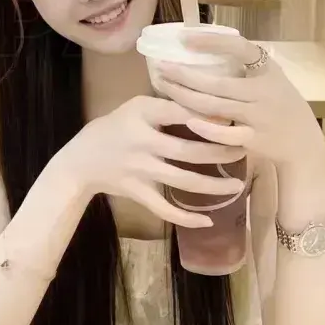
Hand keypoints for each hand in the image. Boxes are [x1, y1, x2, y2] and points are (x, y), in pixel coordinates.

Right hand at [51, 96, 245, 229]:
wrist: (80, 161)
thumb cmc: (113, 128)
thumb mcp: (136, 107)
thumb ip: (167, 105)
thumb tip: (208, 106)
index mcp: (143, 116)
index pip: (182, 114)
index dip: (209, 118)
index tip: (233, 120)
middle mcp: (143, 143)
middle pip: (190, 150)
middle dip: (221, 152)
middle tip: (244, 151)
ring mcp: (140, 171)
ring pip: (183, 180)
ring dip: (213, 185)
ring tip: (237, 186)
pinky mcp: (137, 193)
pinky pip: (164, 209)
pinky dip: (186, 217)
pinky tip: (208, 220)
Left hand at [154, 32, 324, 174]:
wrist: (304, 144)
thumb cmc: (282, 105)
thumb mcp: (271, 79)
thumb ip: (246, 66)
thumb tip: (206, 46)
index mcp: (268, 70)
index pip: (240, 47)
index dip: (212, 41)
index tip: (184, 37)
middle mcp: (263, 91)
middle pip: (217, 82)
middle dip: (184, 75)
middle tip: (161, 67)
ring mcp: (258, 116)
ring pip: (215, 105)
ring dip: (186, 96)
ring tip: (164, 86)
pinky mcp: (254, 139)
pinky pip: (226, 133)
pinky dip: (206, 127)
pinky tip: (187, 119)